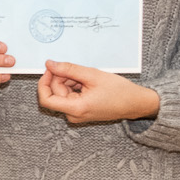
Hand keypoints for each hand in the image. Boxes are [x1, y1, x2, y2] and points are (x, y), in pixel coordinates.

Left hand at [36, 62, 160, 125]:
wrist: (136, 103)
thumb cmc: (119, 92)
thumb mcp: (93, 75)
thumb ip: (69, 69)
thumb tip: (50, 64)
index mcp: (75, 109)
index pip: (46, 99)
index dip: (44, 82)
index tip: (50, 69)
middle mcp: (74, 115)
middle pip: (55, 93)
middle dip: (61, 78)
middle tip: (76, 69)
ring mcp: (77, 114)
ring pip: (63, 93)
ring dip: (70, 81)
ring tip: (87, 76)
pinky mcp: (81, 111)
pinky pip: (70, 96)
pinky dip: (75, 86)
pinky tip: (87, 82)